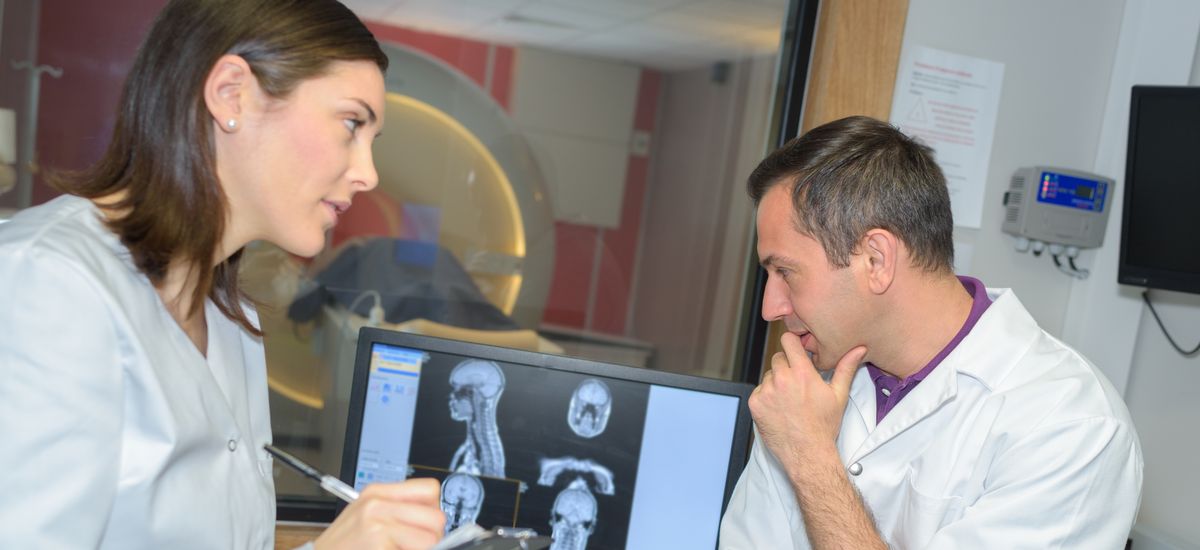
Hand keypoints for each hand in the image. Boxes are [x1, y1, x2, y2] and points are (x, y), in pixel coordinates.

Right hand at [314, 478, 445, 549]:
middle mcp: (377, 504)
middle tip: (415, 544)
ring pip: (430, 539)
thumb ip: (398, 510)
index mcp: (377, 492)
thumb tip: (434, 518)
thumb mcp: (367, 516)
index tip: (424, 525)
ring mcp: (377, 524)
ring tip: (401, 549)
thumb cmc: (343, 545)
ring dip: (421, 549)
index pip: (429, 490)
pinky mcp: (378, 543)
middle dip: (432, 536)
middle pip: (436, 517)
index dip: (432, 510)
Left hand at [749, 332, 866, 467]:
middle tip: (796, 383)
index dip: (792, 342)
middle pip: (778, 358)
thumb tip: (858, 350)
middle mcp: (782, 379)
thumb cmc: (824, 426)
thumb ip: (846, 368)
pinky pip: (759, 391)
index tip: (795, 348)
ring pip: (768, 375)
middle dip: (787, 366)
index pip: (788, 340)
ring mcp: (767, 391)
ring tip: (789, 400)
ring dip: (776, 382)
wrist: (807, 453)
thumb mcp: (838, 395)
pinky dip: (766, 397)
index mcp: (802, 373)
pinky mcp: (755, 403)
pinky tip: (779, 409)